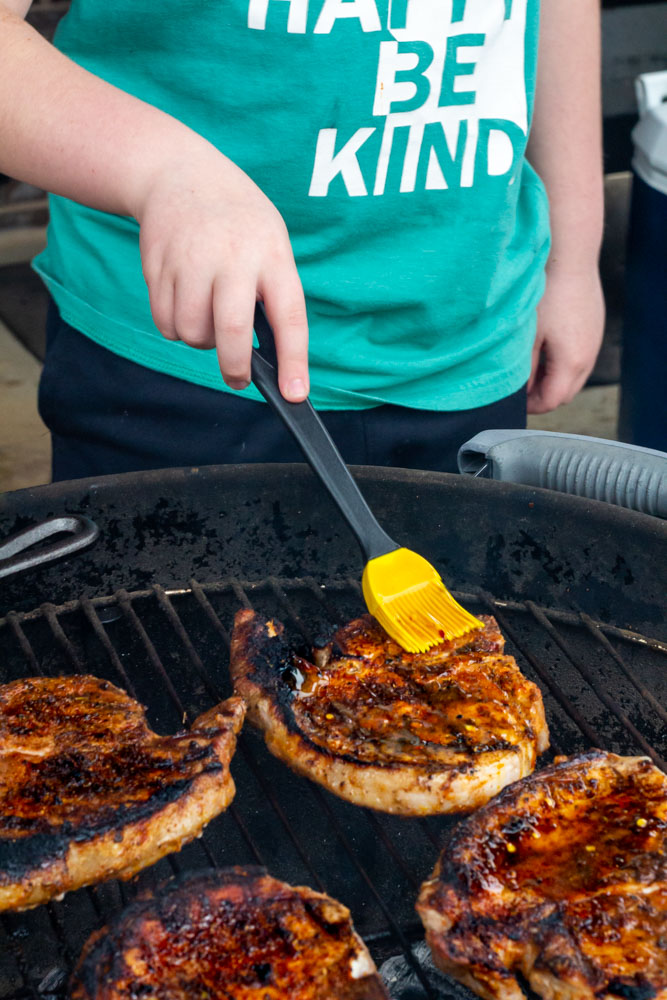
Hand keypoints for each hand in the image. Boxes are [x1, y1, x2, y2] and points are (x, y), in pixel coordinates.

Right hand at [135, 145, 308, 400]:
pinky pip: (164, 322)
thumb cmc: (238, 221)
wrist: (179, 172)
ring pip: (191, 332)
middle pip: (231, 330)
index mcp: (271, 254)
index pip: (288, 316)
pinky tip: (183, 303)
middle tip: (237, 378)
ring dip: (200, 341)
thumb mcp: (270, 242)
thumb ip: (271, 293)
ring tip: (207, 318)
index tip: (295, 394)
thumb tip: (269, 358)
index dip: (293, 360)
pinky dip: (174, 326)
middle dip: (234, 367)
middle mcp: (232, 257)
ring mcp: (191, 260)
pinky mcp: (157, 266)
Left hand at [527, 265, 604, 414]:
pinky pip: (580, 359)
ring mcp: (594, 344)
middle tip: (520, 389)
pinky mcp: (594, 331)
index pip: (552, 401)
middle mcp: (588, 358)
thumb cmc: (546, 295)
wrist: (570, 260)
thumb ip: (525, 369)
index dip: (532, 406)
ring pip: (574, 378)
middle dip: (543, 397)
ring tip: (531, 368)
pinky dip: (563, 365)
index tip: (515, 401)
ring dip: (554, 380)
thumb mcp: (528, 337)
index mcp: (571, 363)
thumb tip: (521, 391)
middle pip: (566, 394)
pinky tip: (546, 349)